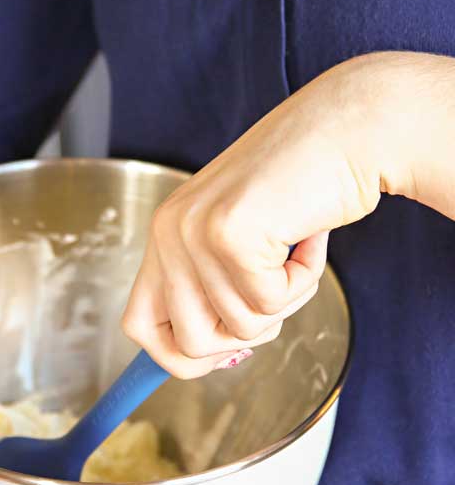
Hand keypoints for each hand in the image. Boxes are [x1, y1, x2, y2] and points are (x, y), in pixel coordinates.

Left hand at [123, 51, 454, 376]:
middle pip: (190, 344)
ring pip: (240, 329)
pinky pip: (272, 304)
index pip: (138, 325)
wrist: (348, 125)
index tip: (222, 354)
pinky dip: (304, 280)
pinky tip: (306, 235)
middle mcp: (168, 231)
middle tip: (277, 286)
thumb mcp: (242, 238)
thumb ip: (215, 289)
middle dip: (247, 333)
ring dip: (284, 299)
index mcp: (165, 232)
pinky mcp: (231, 237)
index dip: (176, 356)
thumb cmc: (304, 181)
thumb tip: (212, 358)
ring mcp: (195, 233)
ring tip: (294, 246)